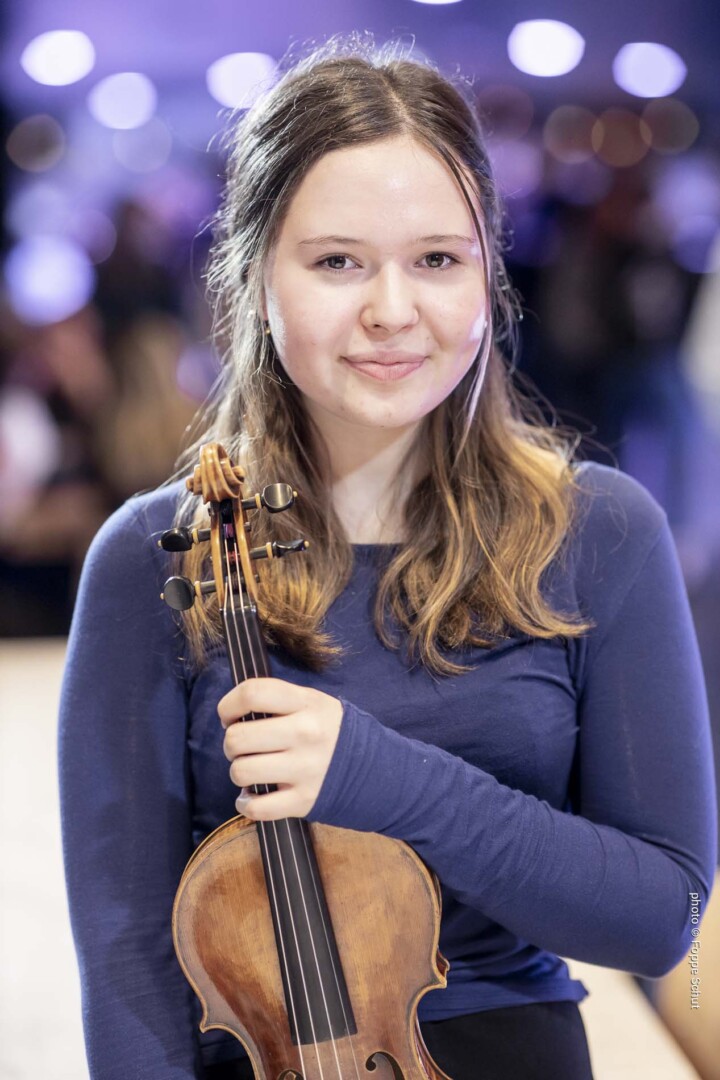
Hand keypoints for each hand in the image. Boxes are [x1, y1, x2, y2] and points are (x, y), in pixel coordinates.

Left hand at [218, 677, 342, 820]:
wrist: (375, 768)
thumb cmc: (331, 732)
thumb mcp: (313, 702)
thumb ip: (278, 701)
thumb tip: (234, 710)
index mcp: (306, 704)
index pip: (252, 693)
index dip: (229, 705)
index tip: (230, 716)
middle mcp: (305, 734)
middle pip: (238, 737)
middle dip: (231, 743)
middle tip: (242, 747)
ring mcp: (304, 769)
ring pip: (241, 771)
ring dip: (239, 771)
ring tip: (252, 769)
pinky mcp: (303, 801)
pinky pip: (256, 807)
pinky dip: (246, 804)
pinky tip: (252, 796)